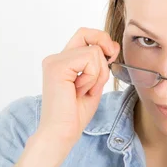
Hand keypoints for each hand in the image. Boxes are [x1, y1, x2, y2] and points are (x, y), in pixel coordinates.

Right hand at [37, 27, 120, 146]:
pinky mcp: (57, 67)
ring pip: (93, 51)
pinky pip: (89, 59)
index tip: (111, 57)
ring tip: (84, 91)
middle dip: (104, 47)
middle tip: (105, 68)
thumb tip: (111, 46)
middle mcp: (56, 58)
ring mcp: (54, 61)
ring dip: (98, 75)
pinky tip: (80, 91)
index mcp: (63, 62)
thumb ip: (100, 65)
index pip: (85, 36)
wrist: (62, 133)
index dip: (102, 41)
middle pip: (87, 34)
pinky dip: (92, 77)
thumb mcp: (94, 84)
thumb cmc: (75, 115)